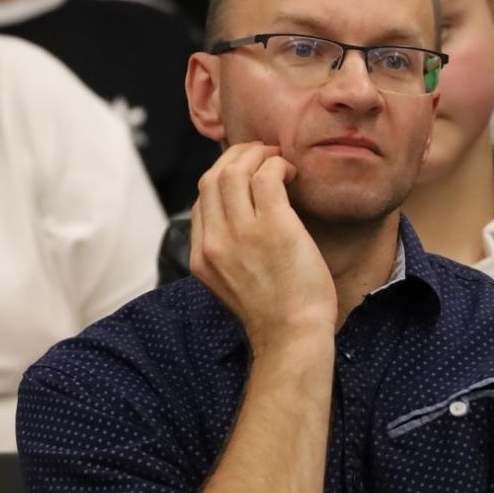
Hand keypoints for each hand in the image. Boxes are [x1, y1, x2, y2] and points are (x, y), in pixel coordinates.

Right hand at [189, 142, 336, 349]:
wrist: (292, 338)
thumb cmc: (275, 315)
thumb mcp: (231, 284)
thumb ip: (227, 254)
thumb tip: (242, 220)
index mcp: (201, 257)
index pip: (201, 201)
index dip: (223, 178)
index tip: (247, 174)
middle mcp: (214, 242)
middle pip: (211, 178)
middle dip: (237, 157)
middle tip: (262, 155)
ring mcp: (241, 234)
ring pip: (233, 170)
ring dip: (257, 155)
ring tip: (277, 160)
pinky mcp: (273, 228)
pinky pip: (266, 176)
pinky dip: (277, 165)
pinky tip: (291, 174)